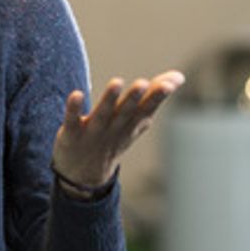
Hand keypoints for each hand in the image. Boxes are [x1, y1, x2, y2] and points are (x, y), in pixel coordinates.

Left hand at [51, 71, 184, 189]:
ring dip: (109, 100)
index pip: (146, 109)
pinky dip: (73, 109)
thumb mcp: (137, 120)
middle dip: (134, 98)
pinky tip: (76, 94)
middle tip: (143, 83)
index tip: (169, 84)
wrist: (84, 174)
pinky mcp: (70, 134)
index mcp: (131, 124)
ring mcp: (92, 132)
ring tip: (117, 82)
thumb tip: (179, 76)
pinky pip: (71, 120)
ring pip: (102, 115)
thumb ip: (154, 96)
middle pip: (125, 112)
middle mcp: (114, 128)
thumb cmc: (114, 138)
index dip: (157, 97)